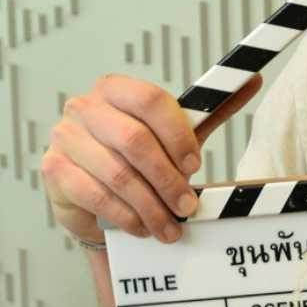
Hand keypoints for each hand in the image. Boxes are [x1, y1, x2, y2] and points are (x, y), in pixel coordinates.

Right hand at [41, 72, 262, 244]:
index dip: (177, 135)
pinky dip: (126, 216)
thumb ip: (209, 109)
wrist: (93, 193)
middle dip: (168, 180)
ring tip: (170, 226)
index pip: (151, 100)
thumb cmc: (138, 157)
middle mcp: (85, 107)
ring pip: (118, 174)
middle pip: (135, 141)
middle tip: (188, 206)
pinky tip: (143, 227)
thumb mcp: (174, 133)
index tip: (196, 165)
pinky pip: (96, 196)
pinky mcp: (54, 171)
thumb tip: (252, 80)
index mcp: (115, 89)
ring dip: (151, 206)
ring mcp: (65, 138)